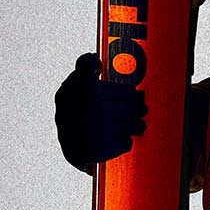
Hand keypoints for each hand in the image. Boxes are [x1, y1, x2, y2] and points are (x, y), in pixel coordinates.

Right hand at [54, 52, 147, 173]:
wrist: (67, 144)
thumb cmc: (72, 108)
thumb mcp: (73, 84)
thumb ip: (84, 67)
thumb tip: (94, 57)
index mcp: (80, 90)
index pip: (120, 92)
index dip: (130, 94)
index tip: (135, 95)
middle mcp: (85, 111)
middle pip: (126, 109)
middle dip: (136, 110)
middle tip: (143, 110)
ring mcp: (91, 132)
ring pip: (127, 126)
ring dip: (136, 126)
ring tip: (140, 125)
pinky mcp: (97, 152)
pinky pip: (123, 144)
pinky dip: (126, 141)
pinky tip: (125, 138)